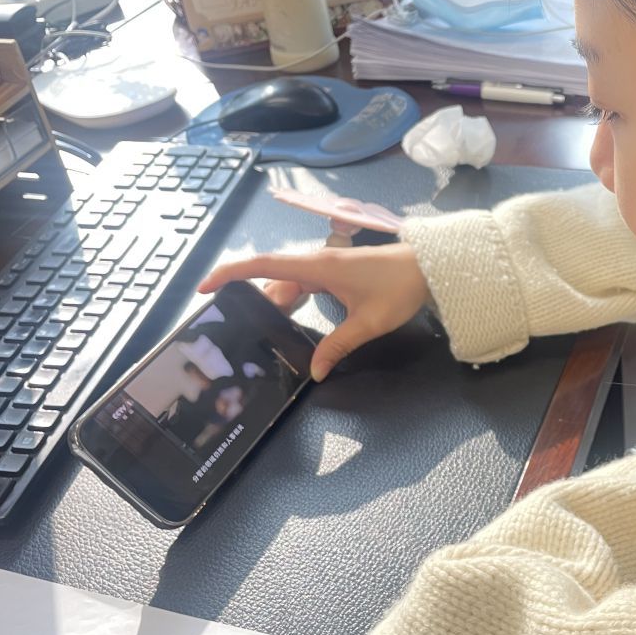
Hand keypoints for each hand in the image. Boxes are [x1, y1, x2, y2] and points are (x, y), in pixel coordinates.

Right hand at [198, 243, 430, 381]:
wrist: (429, 266)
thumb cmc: (399, 288)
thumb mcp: (368, 323)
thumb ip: (339, 346)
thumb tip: (315, 371)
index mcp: (318, 267)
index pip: (263, 266)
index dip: (231, 273)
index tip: (205, 286)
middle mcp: (317, 263)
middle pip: (273, 279)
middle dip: (254, 301)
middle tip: (239, 328)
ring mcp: (326, 267)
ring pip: (289, 283)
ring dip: (276, 303)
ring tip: (263, 329)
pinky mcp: (336, 272)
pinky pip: (304, 284)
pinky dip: (292, 300)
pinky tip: (291, 318)